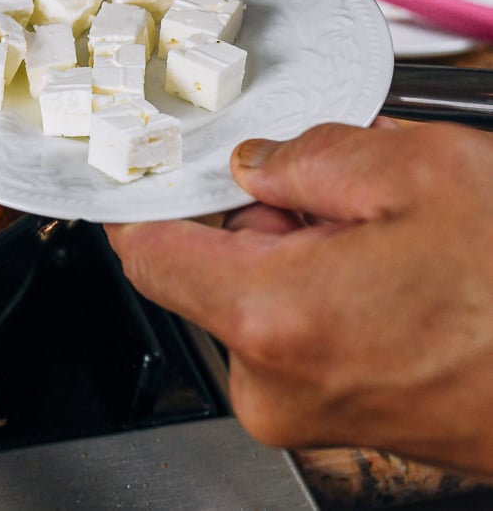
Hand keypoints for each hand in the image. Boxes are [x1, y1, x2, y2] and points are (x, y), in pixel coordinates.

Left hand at [102, 119, 492, 476]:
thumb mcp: (426, 171)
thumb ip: (311, 153)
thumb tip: (257, 159)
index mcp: (273, 314)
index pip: (147, 248)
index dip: (150, 195)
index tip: (160, 164)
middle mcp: (271, 380)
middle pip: (208, 268)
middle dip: (259, 217)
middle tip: (337, 195)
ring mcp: (300, 411)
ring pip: (256, 297)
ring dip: (299, 252)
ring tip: (387, 240)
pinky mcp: (334, 421)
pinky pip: (295, 333)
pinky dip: (324, 291)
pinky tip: (394, 276)